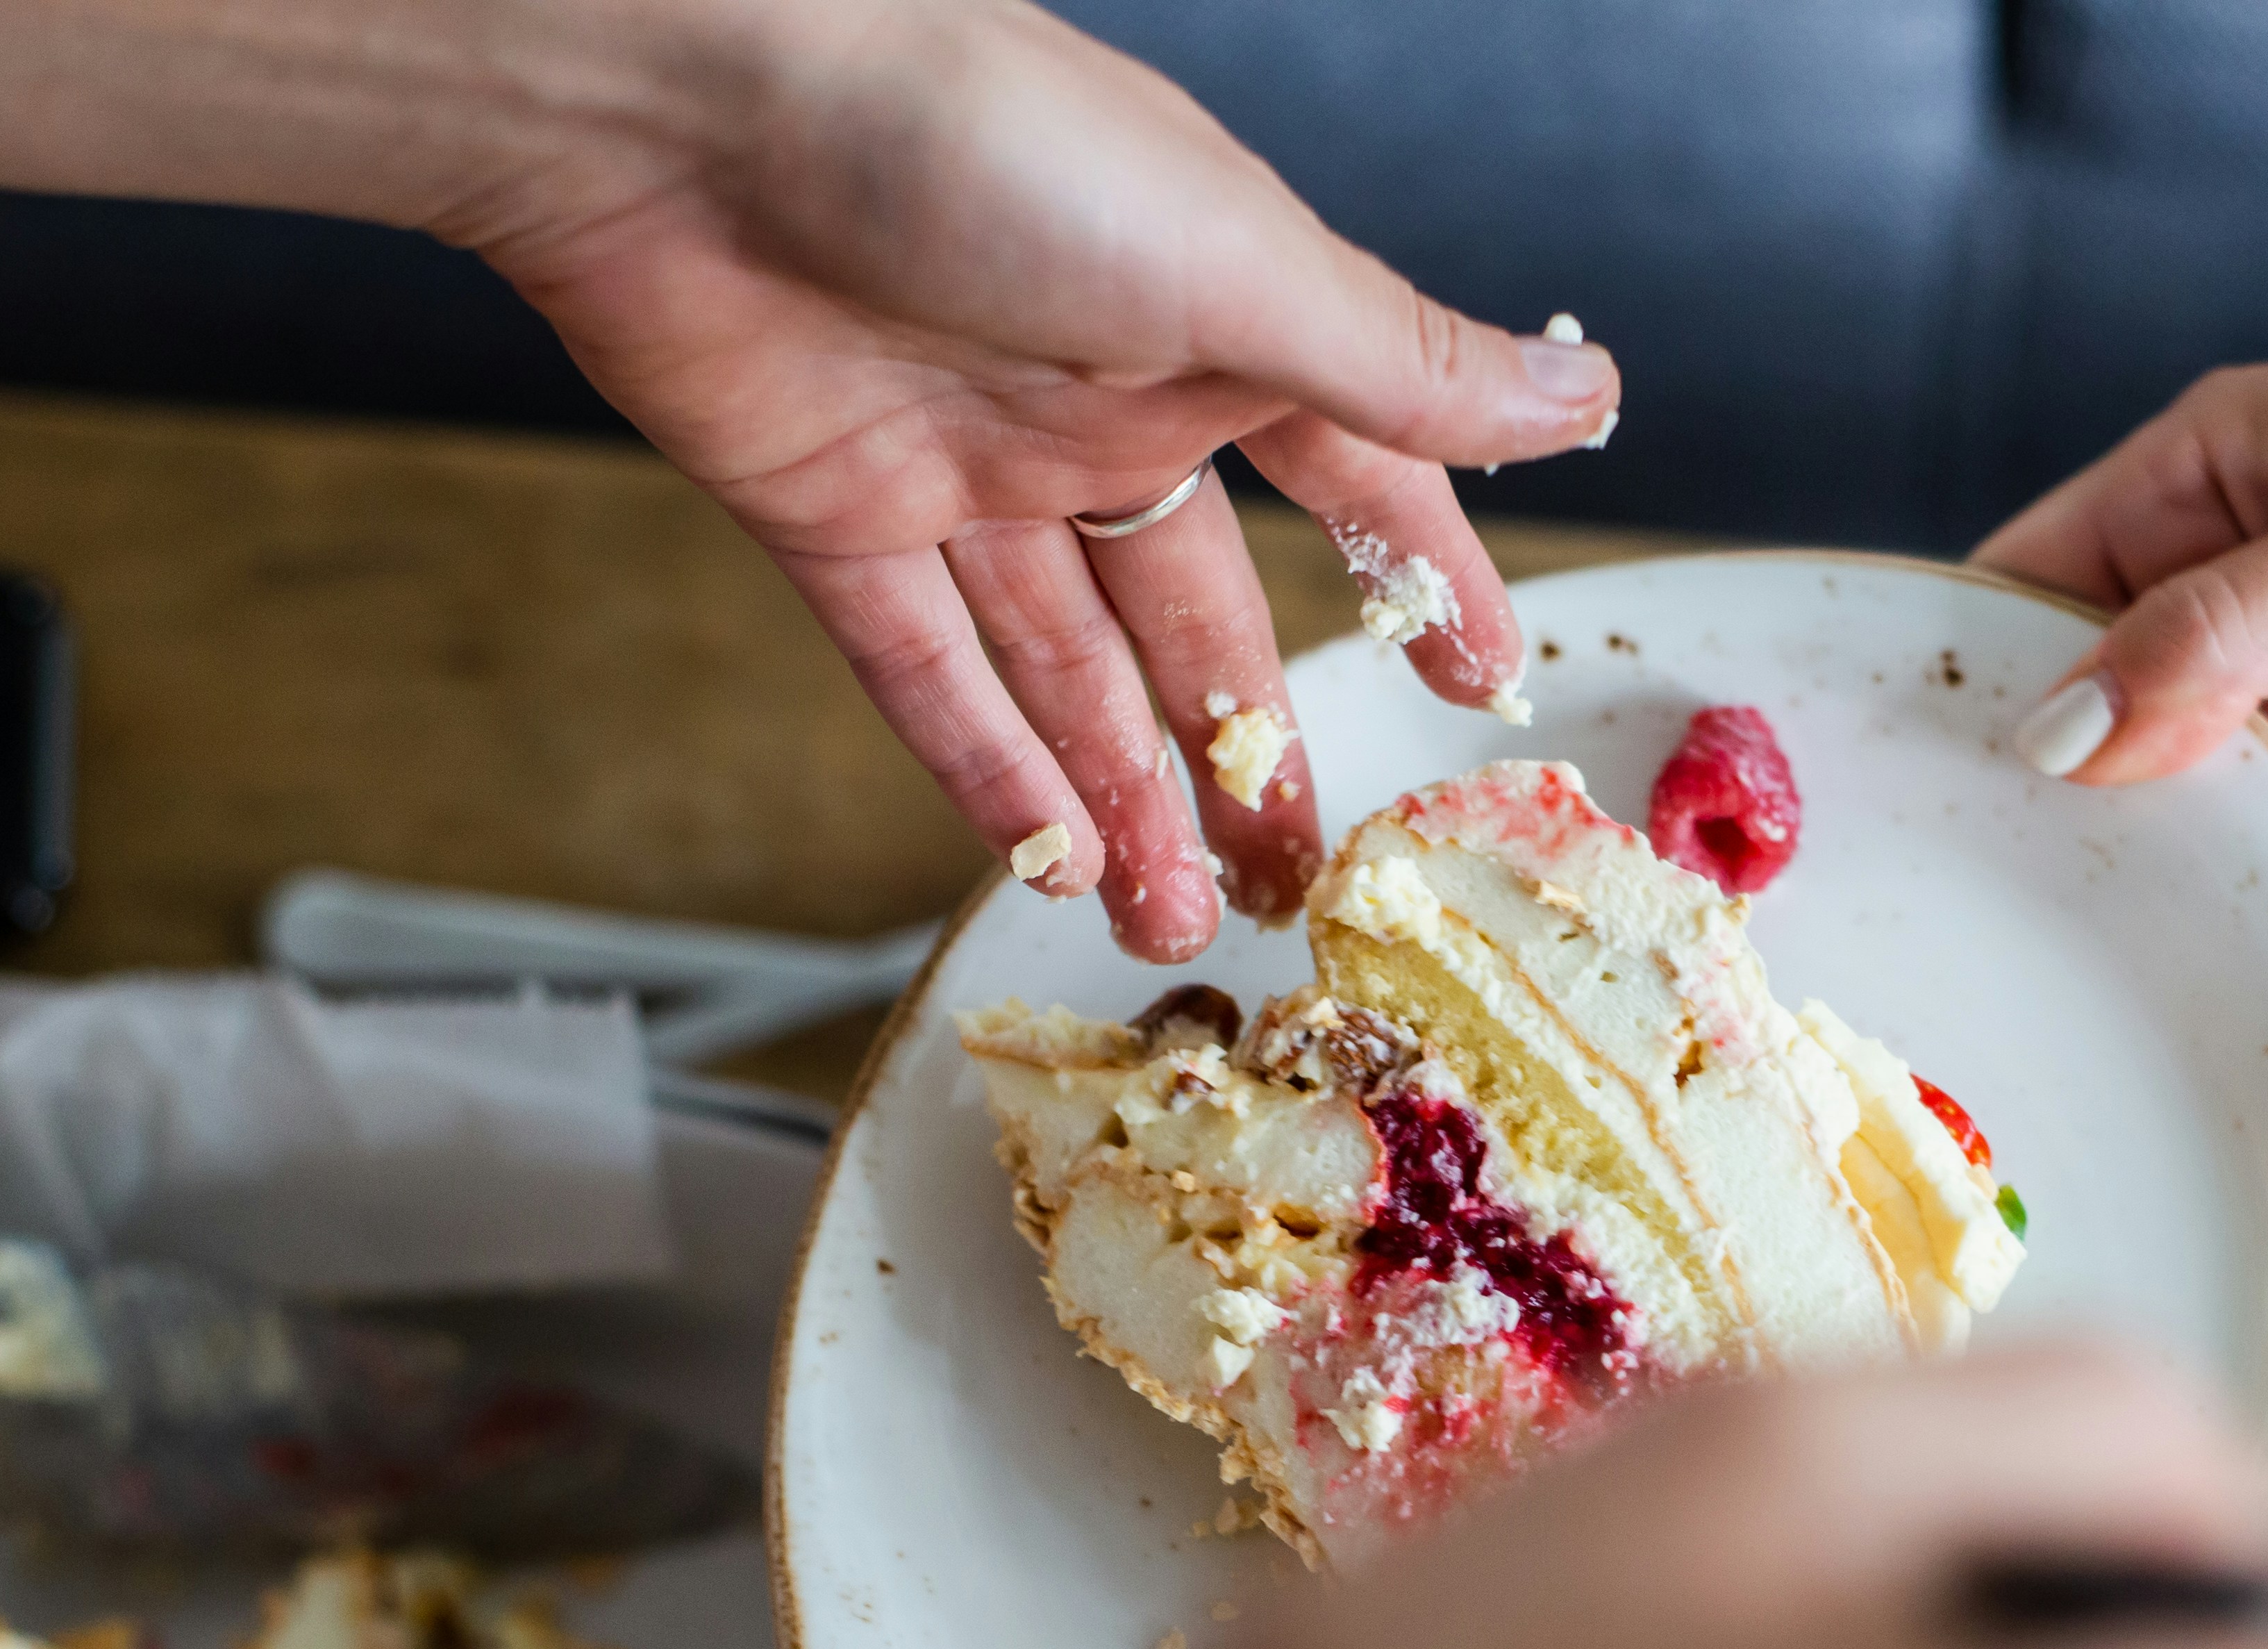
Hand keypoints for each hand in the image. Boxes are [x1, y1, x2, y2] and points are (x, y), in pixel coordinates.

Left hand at [452, 0, 1617, 960]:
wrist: (683, 99)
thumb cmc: (976, 133)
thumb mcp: (1235, 263)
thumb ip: (1401, 366)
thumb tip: (1585, 398)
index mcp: (1214, 320)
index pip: (1354, 478)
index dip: (1422, 582)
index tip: (1480, 686)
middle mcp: (1095, 396)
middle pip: (1199, 616)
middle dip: (1252, 753)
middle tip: (1302, 885)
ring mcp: (961, 462)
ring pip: (1069, 673)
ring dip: (1129, 802)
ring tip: (1181, 930)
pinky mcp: (832, 514)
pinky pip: (928, 674)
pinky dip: (990, 772)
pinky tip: (1051, 864)